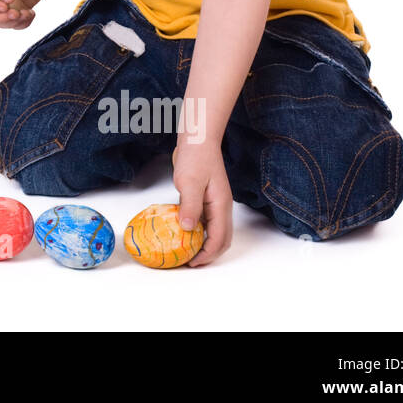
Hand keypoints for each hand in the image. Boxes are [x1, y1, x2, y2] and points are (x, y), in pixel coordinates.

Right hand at [0, 0, 54, 29]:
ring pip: (1, 22)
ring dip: (13, 22)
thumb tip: (6, 0)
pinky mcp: (19, 8)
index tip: (5, 6)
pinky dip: (23, 24)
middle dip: (1, 17)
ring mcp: (6, 2)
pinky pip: (15, 24)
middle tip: (16, 14)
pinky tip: (31, 14)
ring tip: (27, 13)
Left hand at [172, 143, 232, 266]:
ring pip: (212, 230)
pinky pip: (203, 220)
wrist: (197, 139)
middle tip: (189, 262)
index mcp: (221, 206)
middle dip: (208, 254)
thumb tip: (187, 229)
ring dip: (202, 243)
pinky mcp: (204, 198)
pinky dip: (195, 230)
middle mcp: (220, 207)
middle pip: (220, 239)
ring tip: (185, 251)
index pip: (219, 238)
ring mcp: (213, 203)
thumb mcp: (190, 182)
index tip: (192, 262)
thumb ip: (190, 206)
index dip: (207, 254)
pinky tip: (181, 231)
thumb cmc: (196, 158)